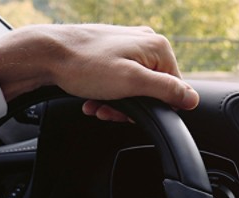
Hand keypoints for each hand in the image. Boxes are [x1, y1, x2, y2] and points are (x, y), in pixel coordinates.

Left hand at [0, 24, 200, 120]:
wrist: (46, 53)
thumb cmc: (84, 65)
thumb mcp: (132, 83)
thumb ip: (166, 91)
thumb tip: (192, 99)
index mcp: (157, 47)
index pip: (173, 89)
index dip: (154, 108)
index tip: (130, 113)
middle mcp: (145, 42)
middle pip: (152, 88)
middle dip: (130, 106)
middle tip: (110, 111)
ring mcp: (128, 45)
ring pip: (134, 87)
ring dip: (116, 103)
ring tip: (97, 106)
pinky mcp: (111, 51)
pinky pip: (119, 80)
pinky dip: (107, 94)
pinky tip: (93, 99)